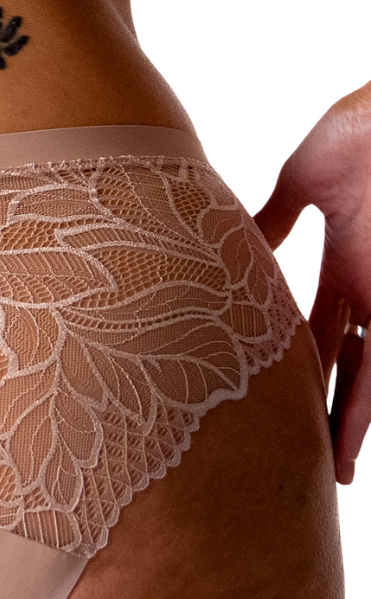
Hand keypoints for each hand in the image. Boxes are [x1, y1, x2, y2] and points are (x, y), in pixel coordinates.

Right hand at [254, 81, 370, 483]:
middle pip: (349, 367)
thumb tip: (241, 244)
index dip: (302, 373)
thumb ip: (275, 215)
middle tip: (319, 465)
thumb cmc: (366, 127)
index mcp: (348, 262)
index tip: (280, 410)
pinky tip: (353, 434)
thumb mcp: (307, 176)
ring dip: (354, 422)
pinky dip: (369, 398)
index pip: (319, 333)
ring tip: (335, 472)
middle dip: (332, 414)